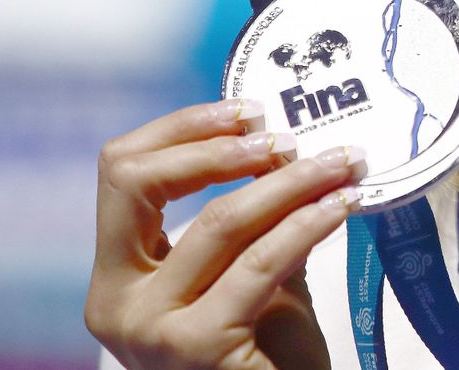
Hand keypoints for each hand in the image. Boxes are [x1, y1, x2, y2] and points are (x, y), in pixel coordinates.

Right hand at [86, 99, 364, 369]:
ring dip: (291, 182)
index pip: (121, 174)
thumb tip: (283, 142)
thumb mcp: (250, 268)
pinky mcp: (195, 348)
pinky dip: (306, 224)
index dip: (181, 130)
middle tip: (287, 137)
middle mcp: (117, 302)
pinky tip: (341, 205)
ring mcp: (149, 329)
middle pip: (140, 184)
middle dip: (217, 147)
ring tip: (341, 165)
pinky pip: (258, 262)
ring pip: (217, 220)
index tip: (248, 112)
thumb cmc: (269, 349)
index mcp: (117, 276)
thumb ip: (253, 215)